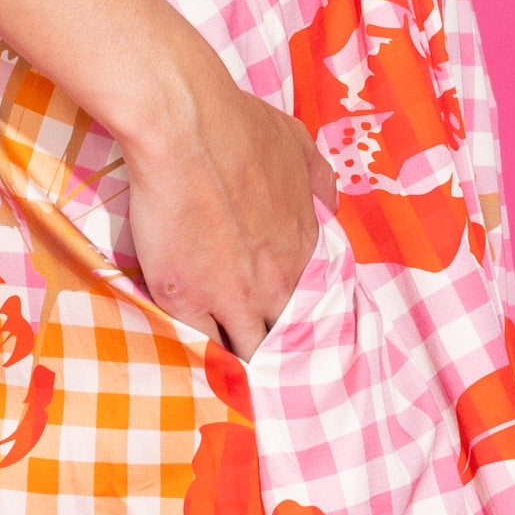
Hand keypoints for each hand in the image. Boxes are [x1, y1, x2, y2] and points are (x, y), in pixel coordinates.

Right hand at [120, 68, 335, 360]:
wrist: (185, 129)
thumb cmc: (239, 128)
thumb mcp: (297, 146)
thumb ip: (319, 181)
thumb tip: (328, 207)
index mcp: (304, 250)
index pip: (313, 307)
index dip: (300, 322)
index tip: (289, 329)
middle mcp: (277, 282)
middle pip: (286, 340)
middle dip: (278, 354)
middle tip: (267, 367)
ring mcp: (233, 297)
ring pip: (248, 353)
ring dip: (242, 366)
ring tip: (235, 386)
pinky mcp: (187, 301)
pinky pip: (201, 347)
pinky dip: (201, 358)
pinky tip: (197, 369)